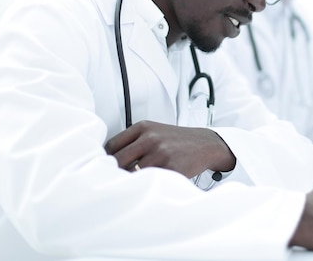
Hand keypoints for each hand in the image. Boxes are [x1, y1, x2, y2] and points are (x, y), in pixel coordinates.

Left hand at [104, 120, 235, 177]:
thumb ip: (133, 141)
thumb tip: (106, 162)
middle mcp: (151, 138)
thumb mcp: (154, 131)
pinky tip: (150, 185)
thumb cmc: (176, 140)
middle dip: (115, 173)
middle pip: (118, 161)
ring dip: (130, 182)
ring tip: (133, 185)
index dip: (106, 159)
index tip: (106, 168)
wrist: (206, 144)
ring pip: (132, 174)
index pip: (112, 145)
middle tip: (114, 181)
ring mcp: (162, 153)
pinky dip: (148, 186)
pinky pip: (150, 182)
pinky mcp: (172, 168)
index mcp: (143, 127)